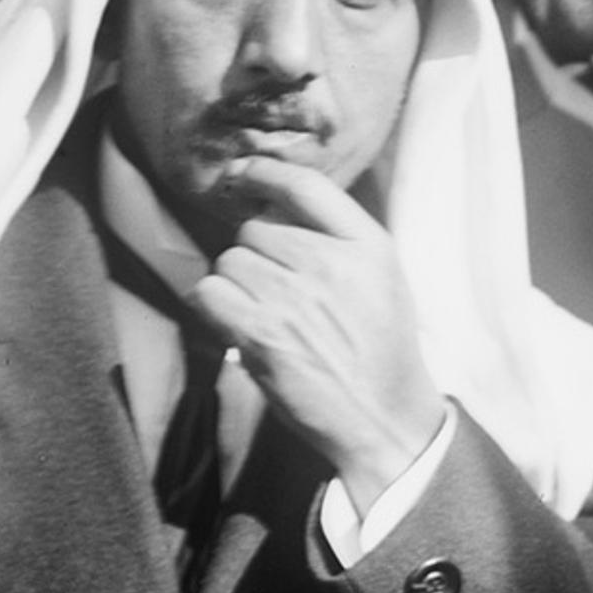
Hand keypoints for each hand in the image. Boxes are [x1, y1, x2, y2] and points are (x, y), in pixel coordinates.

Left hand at [192, 157, 446, 511]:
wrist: (383, 418)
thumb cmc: (380, 351)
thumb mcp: (384, 282)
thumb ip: (340, 241)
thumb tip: (272, 205)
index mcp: (370, 247)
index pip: (306, 186)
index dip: (264, 173)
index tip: (243, 175)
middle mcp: (333, 264)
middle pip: (256, 229)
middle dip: (257, 256)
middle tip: (280, 294)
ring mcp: (295, 298)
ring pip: (230, 261)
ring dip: (237, 287)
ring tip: (269, 317)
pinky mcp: (261, 332)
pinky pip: (209, 292)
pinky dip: (216, 309)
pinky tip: (242, 328)